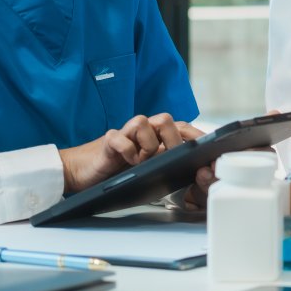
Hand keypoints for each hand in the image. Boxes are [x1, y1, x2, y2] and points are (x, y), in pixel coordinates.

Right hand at [59, 113, 190, 194]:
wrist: (81, 171)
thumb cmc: (117, 170)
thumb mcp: (147, 167)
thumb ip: (165, 162)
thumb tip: (192, 167)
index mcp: (154, 135)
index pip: (181, 127)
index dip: (196, 134)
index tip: (209, 145)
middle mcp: (141, 131)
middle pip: (165, 119)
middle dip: (173, 139)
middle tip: (170, 157)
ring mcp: (124, 133)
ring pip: (144, 122)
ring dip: (149, 144)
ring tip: (143, 161)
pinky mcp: (108, 141)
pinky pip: (121, 138)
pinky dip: (128, 151)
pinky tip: (128, 161)